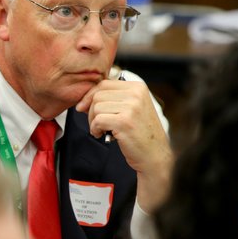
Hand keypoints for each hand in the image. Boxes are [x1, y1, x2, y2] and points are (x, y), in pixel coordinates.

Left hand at [76, 78, 172, 211]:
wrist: (154, 154)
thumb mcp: (130, 109)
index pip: (104, 84)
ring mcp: (131, 107)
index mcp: (137, 87)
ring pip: (96, 107)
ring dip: (93, 121)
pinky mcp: (124, 121)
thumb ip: (113, 100)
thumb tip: (83, 100)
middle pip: (98, 95)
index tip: (83, 108)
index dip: (90, 96)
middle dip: (91, 111)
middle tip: (96, 124)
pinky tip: (102, 134)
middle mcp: (136, 94)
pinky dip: (95, 129)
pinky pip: (98, 120)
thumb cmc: (139, 133)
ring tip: (102, 130)